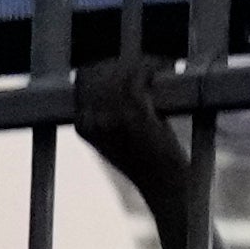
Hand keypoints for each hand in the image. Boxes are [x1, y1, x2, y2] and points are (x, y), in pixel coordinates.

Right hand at [69, 56, 197, 220]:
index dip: (105, 68)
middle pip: (102, 71)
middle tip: (146, 65)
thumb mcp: (116, 138)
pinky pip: (139, 75)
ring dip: (142, 63)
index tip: (125, 65)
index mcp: (83, 126)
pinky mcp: (136, 114)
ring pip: (121, 71)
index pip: (83, 79)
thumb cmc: (147, 161)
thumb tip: (115, 78)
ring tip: (158, 65)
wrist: (165, 185)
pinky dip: (154, 67)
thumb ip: (108, 113)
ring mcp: (112, 117)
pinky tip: (165, 67)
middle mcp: (92, 121)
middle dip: (124, 63)